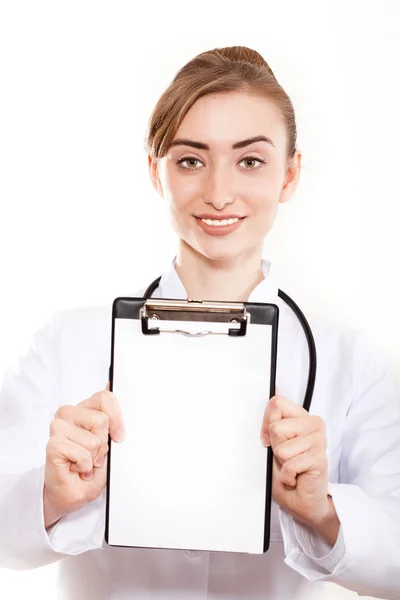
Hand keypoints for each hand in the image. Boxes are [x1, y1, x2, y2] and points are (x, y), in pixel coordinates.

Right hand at [43, 382, 123, 528]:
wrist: (71, 494)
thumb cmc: (90, 469)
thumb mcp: (109, 445)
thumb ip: (111, 418)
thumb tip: (111, 384)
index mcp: (85, 410)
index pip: (105, 397)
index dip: (116, 417)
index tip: (118, 437)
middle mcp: (70, 414)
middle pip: (101, 419)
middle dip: (104, 444)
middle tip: (95, 455)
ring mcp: (59, 427)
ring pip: (93, 439)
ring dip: (93, 457)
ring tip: (85, 463)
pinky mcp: (53, 444)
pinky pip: (81, 453)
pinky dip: (84, 466)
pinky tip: (76, 468)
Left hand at [260, 388, 329, 527]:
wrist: (303, 503)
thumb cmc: (289, 472)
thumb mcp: (276, 443)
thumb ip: (275, 419)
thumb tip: (275, 388)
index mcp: (302, 418)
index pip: (277, 403)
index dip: (266, 422)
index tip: (268, 439)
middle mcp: (314, 425)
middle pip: (277, 427)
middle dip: (275, 447)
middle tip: (286, 458)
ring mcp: (319, 441)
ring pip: (281, 448)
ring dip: (282, 464)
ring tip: (292, 468)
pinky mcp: (320, 458)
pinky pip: (289, 464)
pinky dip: (287, 476)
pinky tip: (297, 478)